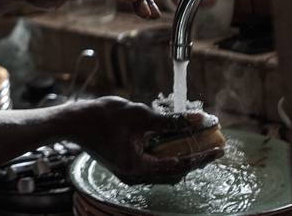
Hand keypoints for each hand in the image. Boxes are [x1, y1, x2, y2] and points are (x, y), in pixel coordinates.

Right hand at [72, 97, 223, 184]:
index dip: (201, 157)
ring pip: (163, 171)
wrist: (72, 122)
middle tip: (210, 145)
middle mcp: (134, 176)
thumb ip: (169, 120)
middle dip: (193, 159)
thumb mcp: (138, 115)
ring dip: (179, 158)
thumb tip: (196, 119)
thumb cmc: (100, 117)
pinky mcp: (124, 166)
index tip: (218, 149)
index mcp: (137, 167)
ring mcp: (128, 173)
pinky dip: (165, 157)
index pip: (179, 165)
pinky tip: (170, 143)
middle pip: (173, 172)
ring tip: (194, 143)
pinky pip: (152, 167)